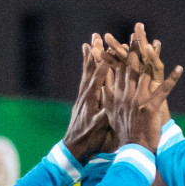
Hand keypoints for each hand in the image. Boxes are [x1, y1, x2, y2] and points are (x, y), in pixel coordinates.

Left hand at [63, 35, 113, 161]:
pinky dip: (87, 69)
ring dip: (88, 57)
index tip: (110, 46)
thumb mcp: (100, 128)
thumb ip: (106, 113)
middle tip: (95, 37)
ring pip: (86, 72)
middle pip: (90, 68)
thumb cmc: (90, 139)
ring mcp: (82, 97)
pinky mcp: (81, 101)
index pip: (99, 75)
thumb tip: (112, 101)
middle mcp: (85, 94)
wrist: (73, 148)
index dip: (104, 60)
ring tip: (89, 43)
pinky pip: (85, 80)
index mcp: (92, 99)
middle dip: (94, 52)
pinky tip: (87, 64)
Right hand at [108, 26, 182, 151]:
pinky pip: (164, 90)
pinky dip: (172, 79)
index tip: (124, 39)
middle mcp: (127, 94)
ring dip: (152, 56)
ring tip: (156, 42)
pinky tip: (180, 68)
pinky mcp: (151, 107)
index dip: (122, 52)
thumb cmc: (123, 134)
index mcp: (118, 94)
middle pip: (131, 65)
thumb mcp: (110, 113)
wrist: (131, 151)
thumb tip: (103, 86)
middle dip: (135, 47)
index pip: (119, 68)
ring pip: (146, 73)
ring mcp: (138, 99)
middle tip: (138, 30)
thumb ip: (108, 97)